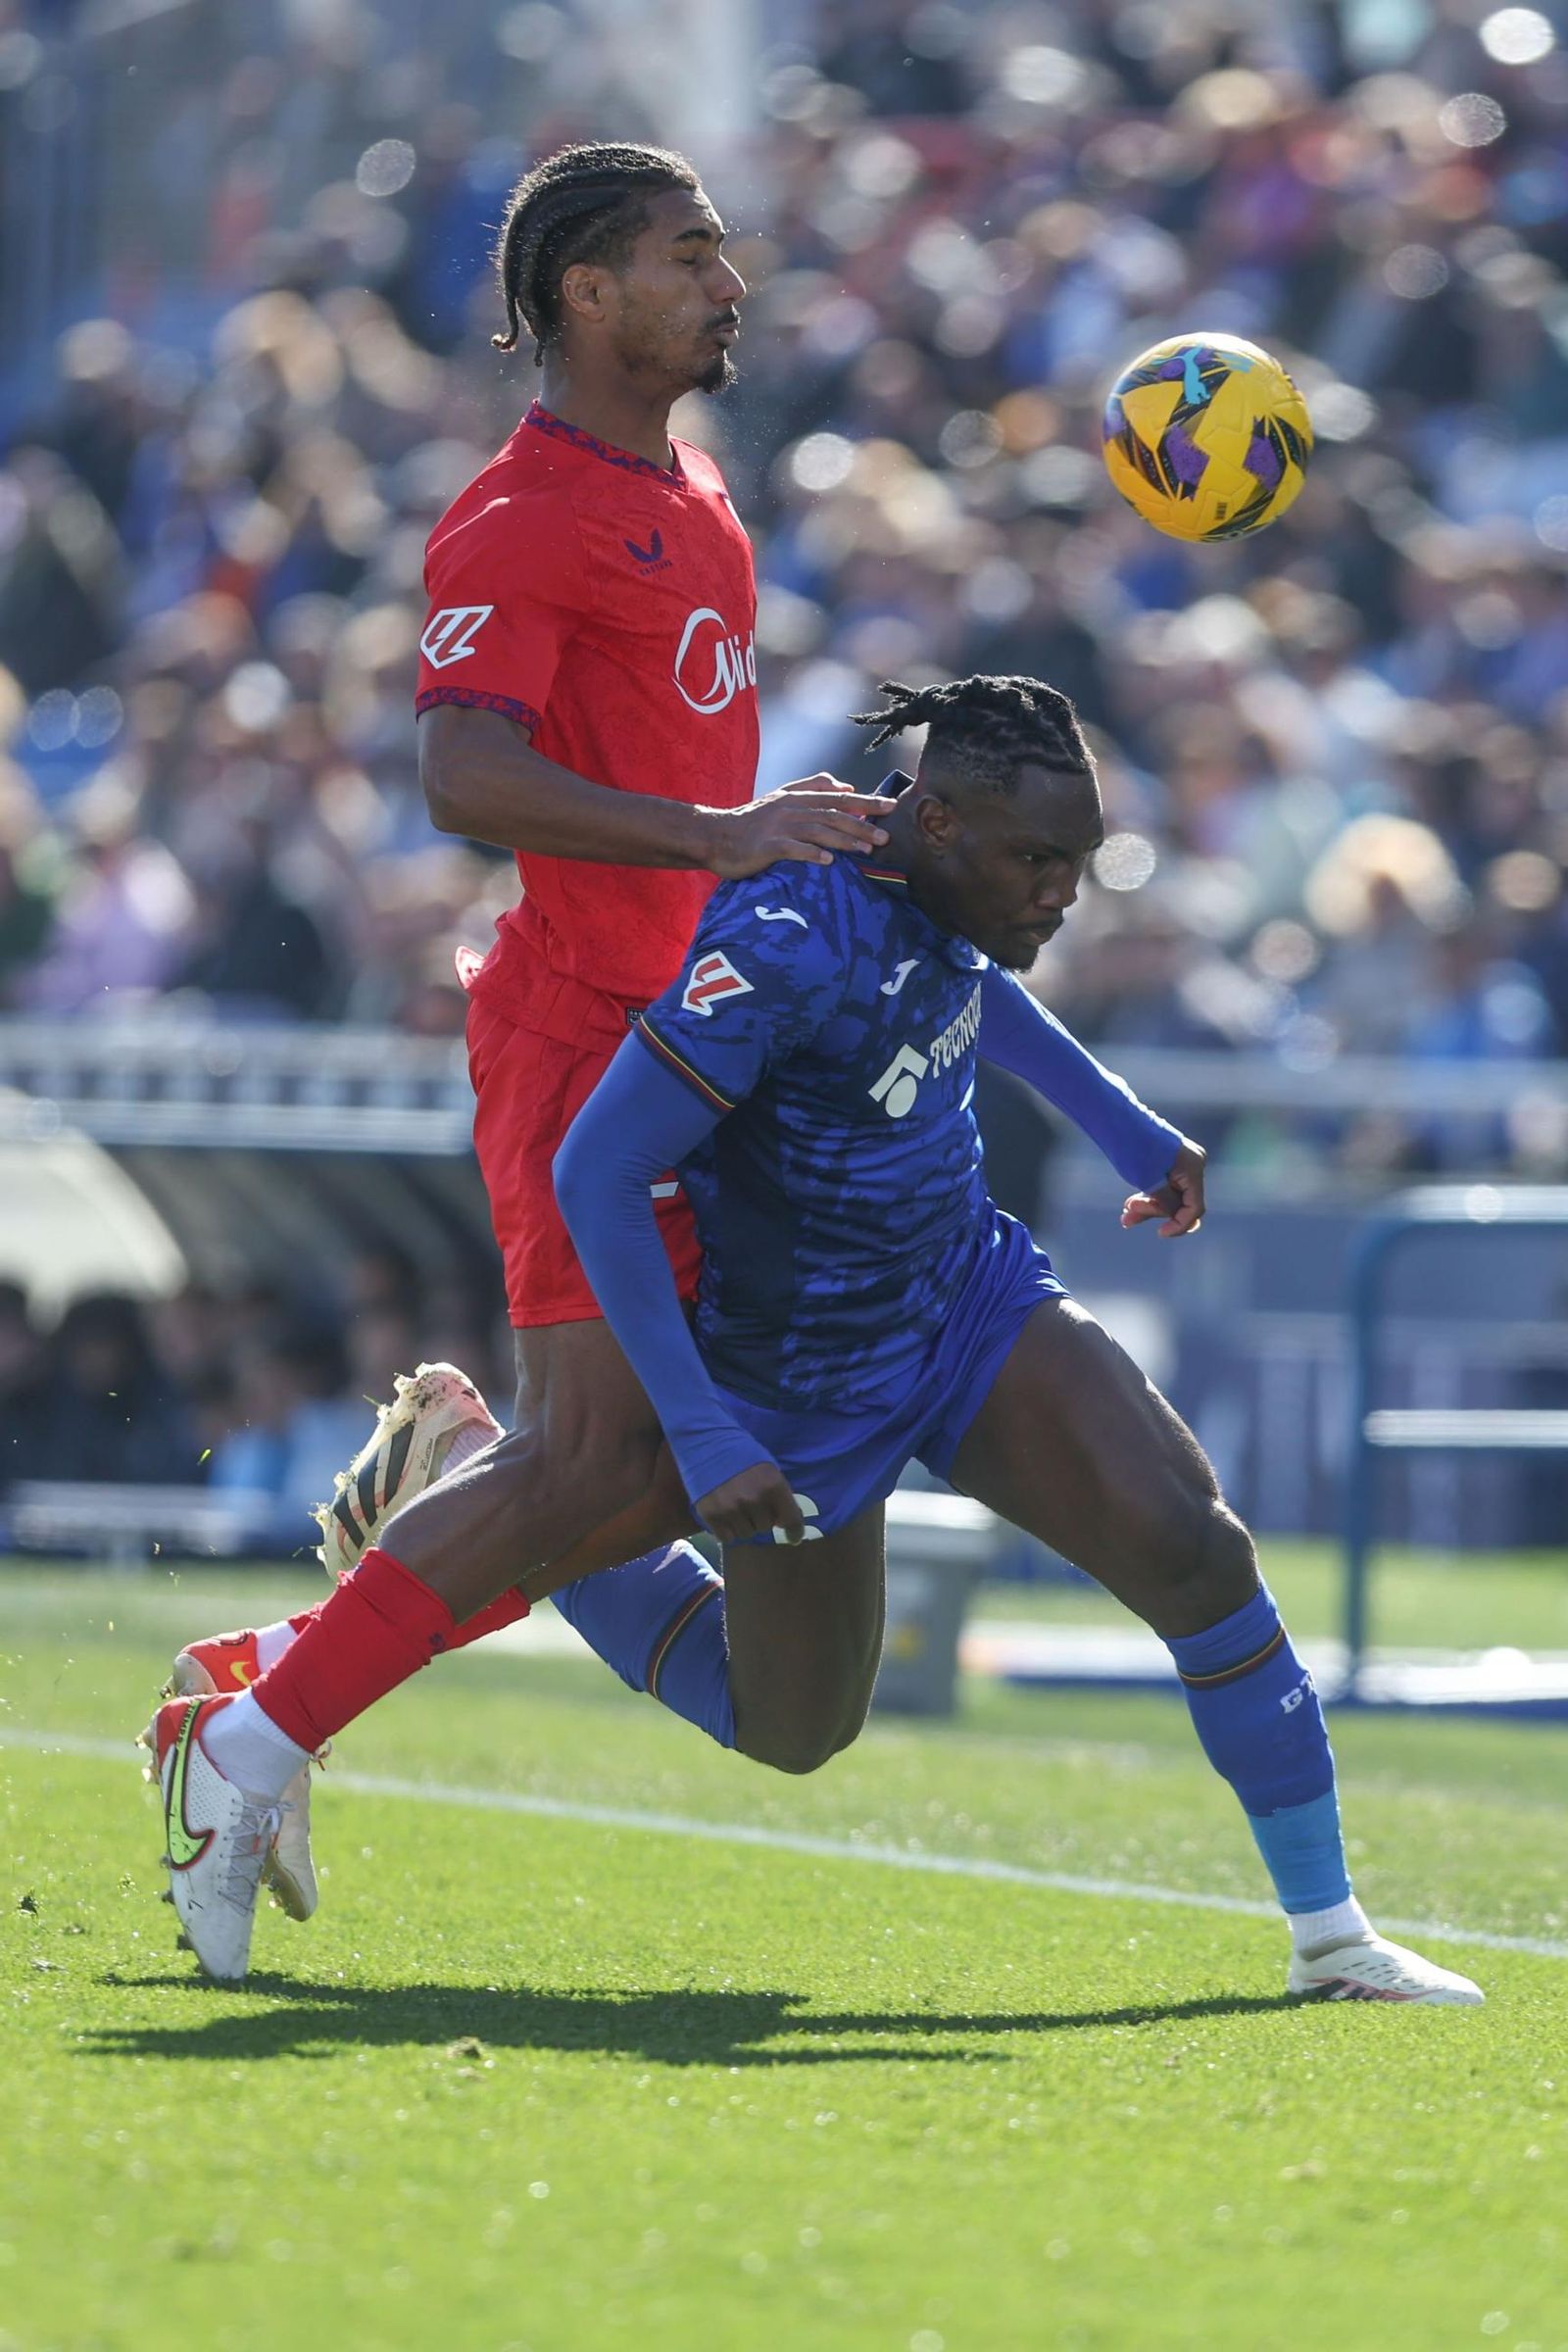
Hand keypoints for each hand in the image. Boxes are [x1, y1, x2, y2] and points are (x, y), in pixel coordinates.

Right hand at [695, 1460, 807, 1544]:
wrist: (707, 1442)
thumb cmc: (741, 1453)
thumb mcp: (768, 1468)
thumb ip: (778, 1493)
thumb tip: (784, 1520)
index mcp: (773, 1486)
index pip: (791, 1519)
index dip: (794, 1531)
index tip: (794, 1537)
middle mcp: (754, 1500)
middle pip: (766, 1527)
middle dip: (762, 1518)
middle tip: (753, 1505)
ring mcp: (732, 1509)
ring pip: (747, 1534)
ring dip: (745, 1524)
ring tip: (737, 1507)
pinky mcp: (711, 1516)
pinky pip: (727, 1537)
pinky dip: (728, 1530)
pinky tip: (725, 1514)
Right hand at [700, 775, 888, 878]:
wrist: (715, 835)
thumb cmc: (752, 822)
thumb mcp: (782, 797)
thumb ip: (813, 786)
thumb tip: (846, 785)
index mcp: (798, 797)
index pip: (839, 797)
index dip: (866, 802)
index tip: (890, 806)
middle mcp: (792, 808)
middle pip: (834, 814)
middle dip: (862, 824)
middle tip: (886, 836)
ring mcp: (779, 826)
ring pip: (818, 830)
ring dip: (844, 840)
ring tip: (866, 851)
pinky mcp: (767, 846)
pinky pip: (793, 849)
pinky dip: (812, 854)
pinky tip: (829, 861)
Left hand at [1121, 1139, 1206, 1238]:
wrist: (1117, 1119)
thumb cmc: (1133, 1148)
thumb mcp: (1149, 1182)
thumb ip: (1166, 1203)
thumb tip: (1177, 1217)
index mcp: (1194, 1168)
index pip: (1195, 1208)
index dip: (1179, 1225)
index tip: (1160, 1233)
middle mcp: (1193, 1164)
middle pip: (1181, 1202)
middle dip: (1155, 1212)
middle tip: (1127, 1214)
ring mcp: (1182, 1162)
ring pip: (1170, 1195)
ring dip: (1148, 1207)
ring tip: (1125, 1214)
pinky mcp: (1169, 1161)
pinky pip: (1164, 1185)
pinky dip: (1148, 1195)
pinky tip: (1130, 1206)